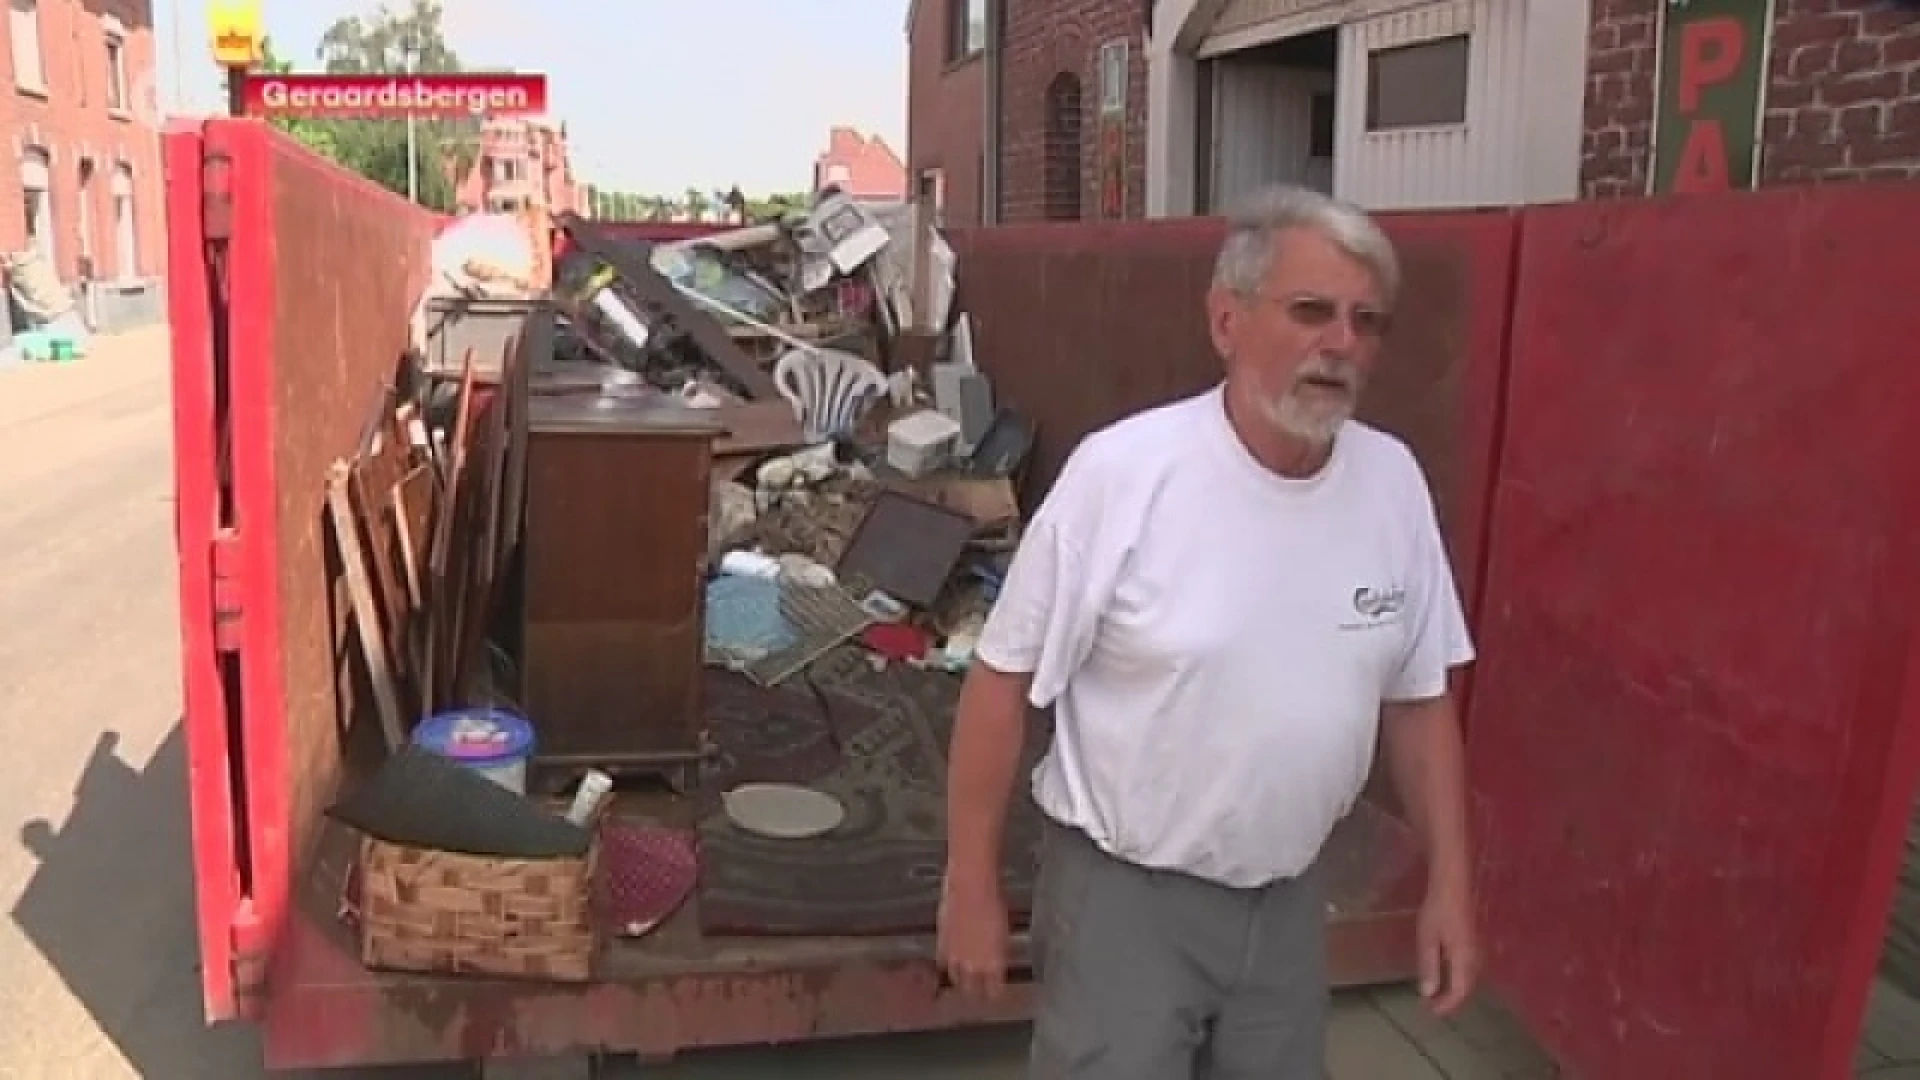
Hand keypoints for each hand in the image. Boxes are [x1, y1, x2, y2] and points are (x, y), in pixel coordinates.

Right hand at [936, 876, 1009, 1000]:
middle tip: (978, 987)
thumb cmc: (995, 903)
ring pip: (956, 979)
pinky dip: (948, 964)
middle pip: (972, 990)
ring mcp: (955, 958)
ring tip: (963, 977)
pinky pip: (944, 964)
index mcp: (995, 964)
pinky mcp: (941, 946)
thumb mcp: (1004, 932)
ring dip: (960, 979)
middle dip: (976, 989)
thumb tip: (996, 960)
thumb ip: (999, 952)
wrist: (971, 888)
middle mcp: (974, 966)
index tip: (994, 989)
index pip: (994, 990)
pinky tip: (951, 961)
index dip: (994, 991)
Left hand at [1416, 882, 1480, 1016]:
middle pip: (1466, 988)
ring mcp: (1476, 950)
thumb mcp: (1428, 939)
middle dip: (1450, 1001)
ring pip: (1468, 980)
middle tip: (1431, 1007)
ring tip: (1436, 996)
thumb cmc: (1438, 910)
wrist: (1453, 885)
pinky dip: (1457, 979)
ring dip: (1454, 991)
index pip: (1459, 992)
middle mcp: (1474, 958)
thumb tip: (1428, 993)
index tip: (1430, 1011)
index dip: (1446, 1005)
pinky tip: (1445, 975)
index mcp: (1464, 959)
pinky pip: (1468, 970)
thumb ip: (1429, 966)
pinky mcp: (1473, 942)